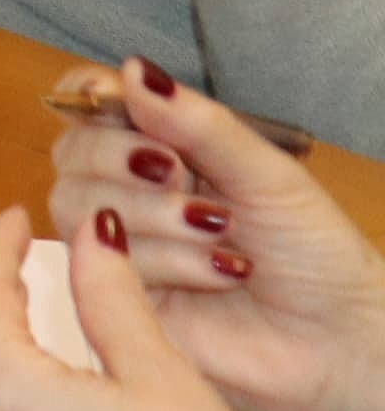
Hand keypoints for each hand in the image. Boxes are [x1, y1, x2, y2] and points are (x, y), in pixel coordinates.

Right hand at [41, 59, 384, 410]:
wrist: (337, 341)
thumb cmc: (316, 255)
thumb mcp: (267, 174)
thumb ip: (199, 124)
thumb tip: (132, 69)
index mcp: (167, 148)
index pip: (91, 102)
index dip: (91, 98)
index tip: (123, 109)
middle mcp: (132, 191)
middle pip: (72, 152)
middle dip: (127, 162)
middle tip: (184, 179)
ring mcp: (121, 244)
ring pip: (82, 206)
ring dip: (159, 219)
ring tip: (224, 239)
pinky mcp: (116, 295)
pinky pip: (103, 260)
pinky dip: (170, 261)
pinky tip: (221, 273)